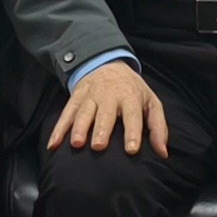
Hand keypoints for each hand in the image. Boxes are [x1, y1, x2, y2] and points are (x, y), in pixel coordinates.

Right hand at [48, 60, 169, 156]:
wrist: (107, 63)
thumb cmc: (132, 90)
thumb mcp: (151, 102)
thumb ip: (158, 127)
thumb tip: (162, 153)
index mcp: (130, 97)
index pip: (133, 115)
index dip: (132, 132)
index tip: (131, 149)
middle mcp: (109, 95)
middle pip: (105, 114)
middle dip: (101, 129)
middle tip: (99, 146)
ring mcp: (91, 96)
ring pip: (84, 112)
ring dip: (79, 127)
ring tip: (77, 144)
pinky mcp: (76, 97)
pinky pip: (66, 113)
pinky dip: (58, 128)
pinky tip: (53, 144)